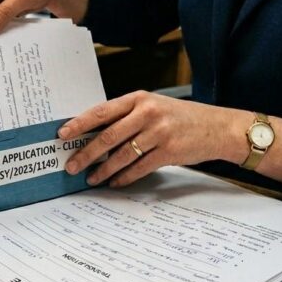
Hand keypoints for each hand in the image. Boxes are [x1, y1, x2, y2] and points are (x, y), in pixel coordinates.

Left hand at [59, 91, 246, 186]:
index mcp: (139, 99)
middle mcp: (147, 113)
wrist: (219, 127)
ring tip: (90, 178)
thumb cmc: (181, 118)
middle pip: (107, 135)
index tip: (62, 134)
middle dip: (85, 153)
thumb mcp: (154, 107)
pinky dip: (124, 177)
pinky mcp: (168, 151)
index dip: (79, 123)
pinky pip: (139, 168)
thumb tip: (94, 135)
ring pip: (121, 155)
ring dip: (103, 170)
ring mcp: (159, 132)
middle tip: (71, 165)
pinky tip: (114, 182)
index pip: (101, 111)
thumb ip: (128, 116)